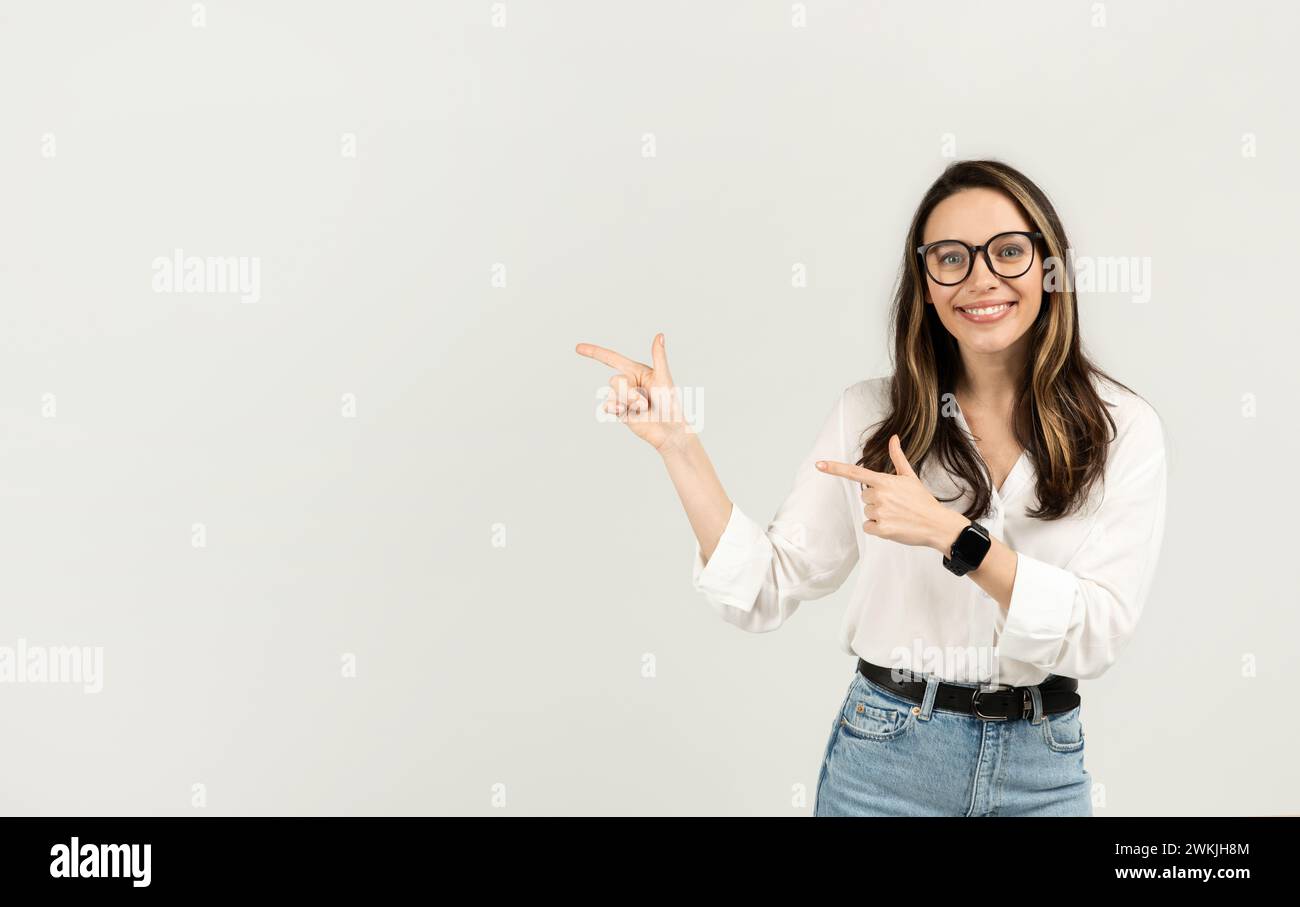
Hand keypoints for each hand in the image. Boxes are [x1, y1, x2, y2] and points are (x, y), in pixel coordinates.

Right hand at [575, 333, 688, 453]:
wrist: (669, 429)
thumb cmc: (670, 403)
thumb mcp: (663, 377)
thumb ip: (658, 356)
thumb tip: (660, 335)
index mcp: (636, 371)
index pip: (611, 358)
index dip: (594, 352)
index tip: (577, 348)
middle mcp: (627, 383)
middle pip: (615, 381)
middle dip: (631, 392)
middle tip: (646, 401)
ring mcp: (622, 398)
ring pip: (613, 395)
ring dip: (630, 402)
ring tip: (644, 409)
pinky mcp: (619, 412)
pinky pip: (608, 407)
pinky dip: (615, 408)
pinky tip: (625, 411)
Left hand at [815, 434, 966, 551]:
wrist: (936, 524)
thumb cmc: (922, 500)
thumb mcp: (910, 476)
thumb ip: (897, 457)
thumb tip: (893, 438)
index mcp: (884, 481)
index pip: (855, 472)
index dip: (835, 468)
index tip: (819, 464)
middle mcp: (879, 495)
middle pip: (864, 497)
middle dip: (877, 500)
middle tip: (896, 504)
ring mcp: (880, 512)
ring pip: (867, 512)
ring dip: (879, 515)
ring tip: (897, 515)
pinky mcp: (881, 529)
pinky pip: (868, 527)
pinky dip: (878, 529)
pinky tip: (893, 526)